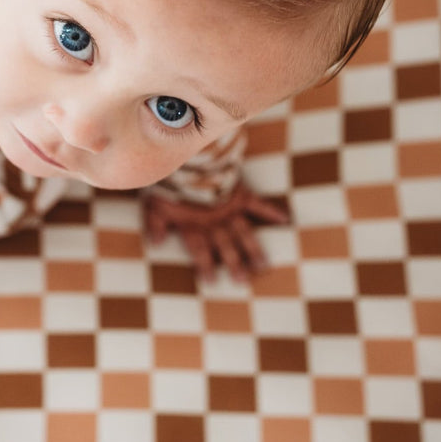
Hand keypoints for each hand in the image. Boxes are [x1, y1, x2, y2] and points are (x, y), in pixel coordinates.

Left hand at [142, 182, 288, 281]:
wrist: (188, 159)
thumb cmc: (170, 182)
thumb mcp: (155, 203)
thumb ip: (155, 224)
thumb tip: (156, 245)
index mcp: (194, 225)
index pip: (200, 251)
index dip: (205, 266)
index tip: (211, 282)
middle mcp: (214, 221)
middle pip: (226, 247)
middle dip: (234, 264)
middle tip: (243, 281)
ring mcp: (229, 208)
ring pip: (243, 233)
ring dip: (253, 249)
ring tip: (263, 265)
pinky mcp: (240, 193)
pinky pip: (258, 205)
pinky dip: (271, 212)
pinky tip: (285, 220)